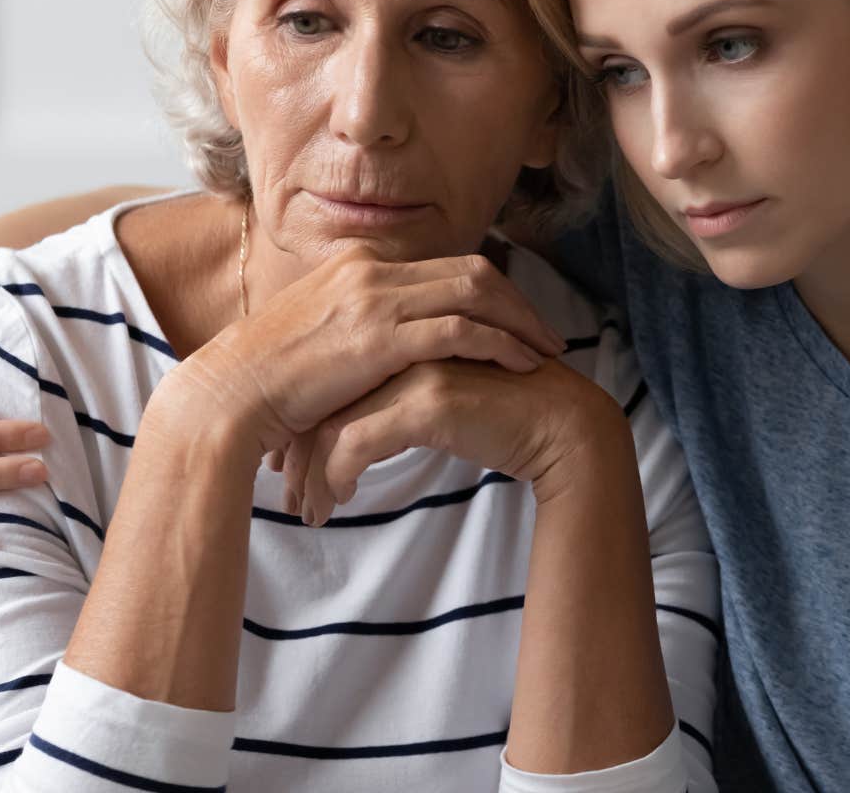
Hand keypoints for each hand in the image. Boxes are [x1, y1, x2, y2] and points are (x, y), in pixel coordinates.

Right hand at [154, 246, 566, 459]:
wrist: (228, 395)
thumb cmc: (267, 383)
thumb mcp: (318, 338)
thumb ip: (358, 329)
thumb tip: (387, 350)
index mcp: (357, 263)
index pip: (444, 265)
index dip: (491, 291)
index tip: (516, 321)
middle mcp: (370, 268)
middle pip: (471, 270)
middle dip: (518, 303)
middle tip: (548, 335)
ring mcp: (375, 298)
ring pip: (476, 292)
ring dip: (519, 322)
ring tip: (547, 353)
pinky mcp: (379, 336)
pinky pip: (460, 330)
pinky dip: (500, 344)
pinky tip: (522, 366)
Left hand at [286, 358, 626, 525]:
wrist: (561, 426)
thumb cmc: (502, 418)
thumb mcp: (436, 404)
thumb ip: (394, 404)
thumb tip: (345, 438)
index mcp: (399, 338)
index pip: (329, 382)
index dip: (303, 427)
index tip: (288, 468)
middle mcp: (402, 346)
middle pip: (322, 400)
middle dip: (298, 454)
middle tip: (287, 495)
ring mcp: (415, 369)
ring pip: (333, 424)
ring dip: (311, 475)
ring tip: (308, 511)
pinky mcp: (430, 400)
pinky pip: (358, 443)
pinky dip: (338, 477)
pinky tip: (340, 501)